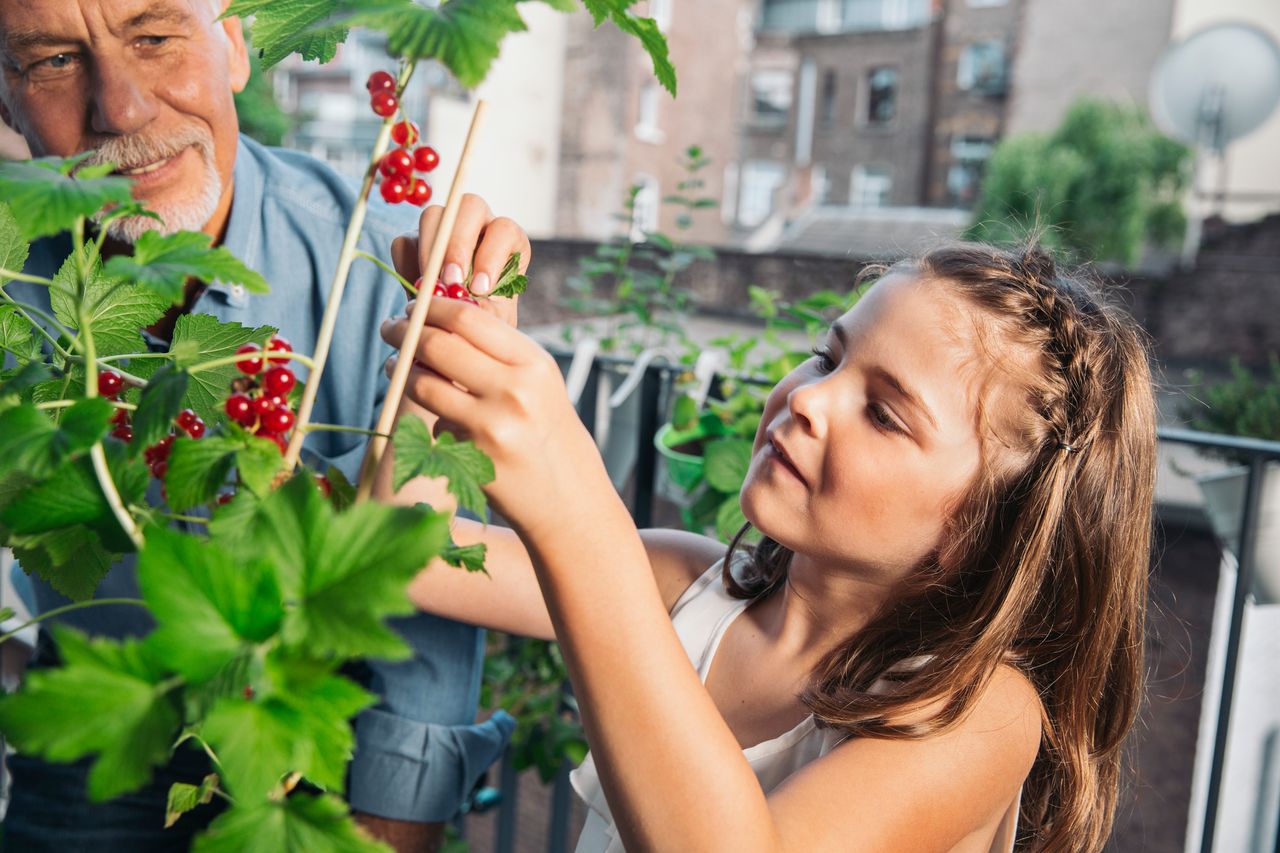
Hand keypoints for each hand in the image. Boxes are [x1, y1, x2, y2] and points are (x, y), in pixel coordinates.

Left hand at [379, 298, 603, 534]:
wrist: (570, 503)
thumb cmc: (551, 438)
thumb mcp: (540, 385)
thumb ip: (498, 353)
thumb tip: (440, 318)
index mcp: (534, 363)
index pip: (468, 318)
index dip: (430, 306)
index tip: (413, 307)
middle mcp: (515, 390)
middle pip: (438, 344)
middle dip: (403, 332)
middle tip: (390, 329)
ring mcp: (490, 425)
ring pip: (423, 383)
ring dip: (401, 372)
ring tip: (398, 368)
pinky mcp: (469, 457)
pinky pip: (433, 423)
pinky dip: (430, 417)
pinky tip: (443, 421)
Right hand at [391, 193, 529, 328]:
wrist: (463, 332)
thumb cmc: (487, 322)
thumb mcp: (493, 320)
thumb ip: (482, 309)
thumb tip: (459, 299)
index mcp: (508, 240)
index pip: (504, 229)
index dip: (491, 256)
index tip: (480, 289)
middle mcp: (479, 225)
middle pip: (469, 207)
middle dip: (458, 245)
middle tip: (451, 282)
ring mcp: (444, 229)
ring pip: (433, 216)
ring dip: (430, 252)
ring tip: (432, 288)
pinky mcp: (415, 241)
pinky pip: (404, 242)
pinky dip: (407, 268)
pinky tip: (419, 294)